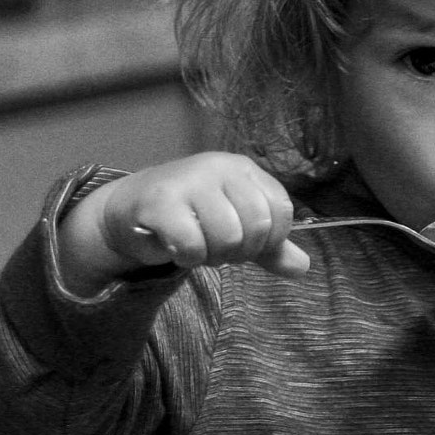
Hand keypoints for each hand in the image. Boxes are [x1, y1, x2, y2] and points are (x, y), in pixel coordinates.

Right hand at [57, 152, 310, 294]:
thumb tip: (303, 267)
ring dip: (212, 256)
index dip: (269, 239)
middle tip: (216, 248)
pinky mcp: (161, 201)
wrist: (131, 209)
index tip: (246, 243)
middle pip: (256, 226)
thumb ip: (270, 247)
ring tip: (196, 245)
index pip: (281, 210)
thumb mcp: (236, 228)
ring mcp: (190, 181)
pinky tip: (176, 247)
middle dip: (240, 251)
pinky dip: (188, 258)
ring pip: (227, 237)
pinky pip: (193, 245)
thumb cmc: (191, 216)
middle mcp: (220, 167)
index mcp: (245, 170)